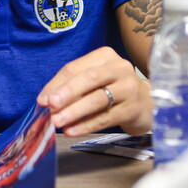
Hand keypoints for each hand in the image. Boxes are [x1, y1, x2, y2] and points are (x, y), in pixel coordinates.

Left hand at [36, 46, 152, 135]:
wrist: (145, 104)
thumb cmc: (112, 90)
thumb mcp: (92, 82)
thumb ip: (71, 87)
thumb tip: (45, 100)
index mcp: (105, 56)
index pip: (75, 68)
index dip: (56, 84)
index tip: (42, 100)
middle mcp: (119, 67)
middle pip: (89, 78)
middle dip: (67, 93)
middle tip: (50, 106)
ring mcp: (129, 87)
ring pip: (97, 99)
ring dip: (74, 112)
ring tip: (58, 122)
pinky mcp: (133, 108)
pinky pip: (106, 117)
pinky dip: (87, 125)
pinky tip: (72, 131)